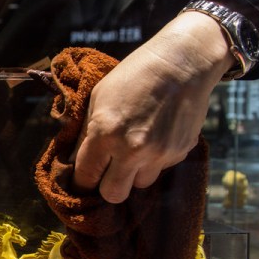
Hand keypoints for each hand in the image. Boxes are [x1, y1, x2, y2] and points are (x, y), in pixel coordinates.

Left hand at [72, 11, 233, 202]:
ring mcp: (159, 154)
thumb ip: (86, 133)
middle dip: (107, 186)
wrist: (182, 64)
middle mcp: (132, 150)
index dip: (82, 181)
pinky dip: (154, 161)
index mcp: (105, 133)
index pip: (86, 178)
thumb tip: (76, 161)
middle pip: (114, 195)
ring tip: (134, 148)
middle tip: (107, 172)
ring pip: (140, 184)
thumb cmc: (134, 76)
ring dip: (133, 173)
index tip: (84, 178)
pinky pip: (160, 169)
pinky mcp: (180, 153)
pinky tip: (155, 136)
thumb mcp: (97, 98)